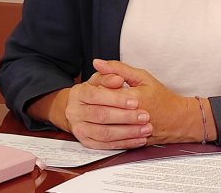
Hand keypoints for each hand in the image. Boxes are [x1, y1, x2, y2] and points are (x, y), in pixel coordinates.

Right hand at [27, 63, 151, 149]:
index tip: (135, 102)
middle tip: (144, 117)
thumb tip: (117, 78)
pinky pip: (107, 146)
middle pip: (101, 115)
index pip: (96, 95)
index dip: (116, 99)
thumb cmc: (97, 92)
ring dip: (128, 133)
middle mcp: (74, 112)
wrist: (82, 110)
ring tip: (145, 129)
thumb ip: (110, 75)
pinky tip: (138, 139)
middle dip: (125, 117)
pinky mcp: (87, 142)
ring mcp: (79, 129)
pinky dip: (125, 143)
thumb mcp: (102, 79)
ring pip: (105, 133)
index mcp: (78, 93)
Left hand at [92, 59, 215, 143]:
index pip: (102, 92)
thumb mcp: (142, 77)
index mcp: (132, 98)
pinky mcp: (128, 141)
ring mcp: (129, 131)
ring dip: (96, 118)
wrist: (177, 120)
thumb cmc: (161, 97)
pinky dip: (103, 131)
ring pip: (102, 127)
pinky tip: (102, 123)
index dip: (95, 87)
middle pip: (99, 110)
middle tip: (92, 99)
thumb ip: (118, 69)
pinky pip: (109, 139)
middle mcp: (130, 116)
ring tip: (95, 111)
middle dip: (92, 103)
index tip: (96, 85)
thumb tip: (97, 62)